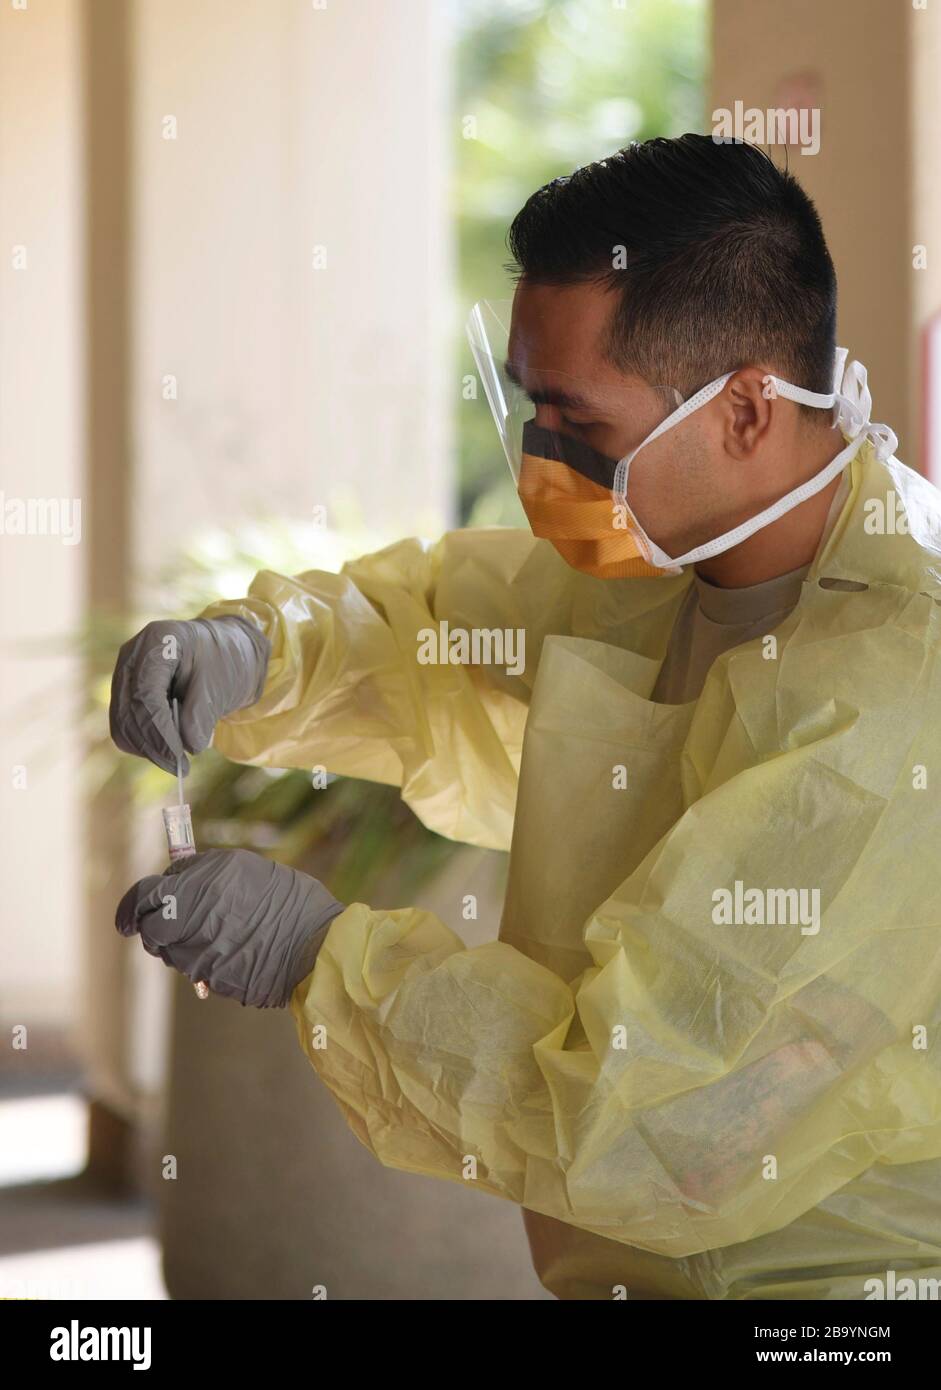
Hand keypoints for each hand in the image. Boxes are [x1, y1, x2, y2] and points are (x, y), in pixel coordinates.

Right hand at [109, 615, 270, 773]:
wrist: (223, 653)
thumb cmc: (224, 661)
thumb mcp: (219, 684)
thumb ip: (202, 713)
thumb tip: (188, 746)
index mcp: (156, 641)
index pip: (145, 693)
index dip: (159, 729)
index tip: (179, 755)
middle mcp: (132, 656)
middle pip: (128, 710)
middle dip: (153, 745)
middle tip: (180, 768)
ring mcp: (125, 675)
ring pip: (122, 723)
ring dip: (148, 749)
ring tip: (178, 762)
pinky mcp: (126, 694)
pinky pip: (126, 727)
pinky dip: (145, 744)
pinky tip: (168, 750)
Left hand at [115, 848, 344, 1006]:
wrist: (317, 946)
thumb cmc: (288, 900)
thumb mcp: (244, 868)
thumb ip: (202, 873)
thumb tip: (174, 879)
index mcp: (196, 885)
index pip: (143, 896)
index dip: (131, 906)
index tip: (129, 914)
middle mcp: (190, 920)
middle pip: (149, 929)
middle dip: (154, 927)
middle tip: (172, 922)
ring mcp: (198, 953)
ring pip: (169, 952)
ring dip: (178, 944)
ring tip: (214, 932)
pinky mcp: (210, 979)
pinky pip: (193, 968)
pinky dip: (202, 961)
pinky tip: (230, 950)